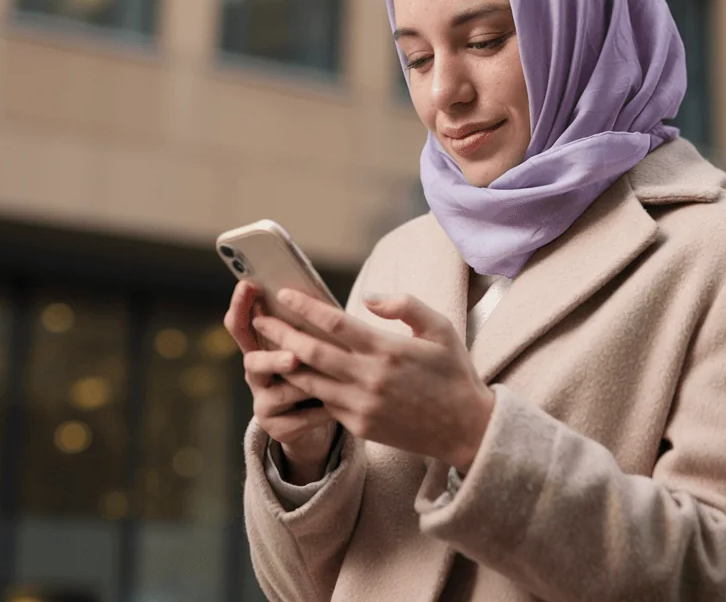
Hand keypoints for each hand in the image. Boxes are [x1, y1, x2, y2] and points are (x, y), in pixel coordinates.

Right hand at [223, 281, 337, 484]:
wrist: (315, 422)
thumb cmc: (317, 371)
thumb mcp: (309, 348)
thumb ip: (306, 327)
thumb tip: (315, 295)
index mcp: (260, 348)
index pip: (241, 324)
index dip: (240, 306)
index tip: (248, 285)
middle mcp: (256, 375)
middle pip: (252, 362)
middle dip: (271, 358)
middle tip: (293, 357)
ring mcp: (264, 403)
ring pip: (278, 393)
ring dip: (301, 387)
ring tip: (323, 384)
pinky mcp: (277, 429)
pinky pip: (297, 420)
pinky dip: (317, 413)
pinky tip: (334, 409)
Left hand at [253, 289, 494, 472]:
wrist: (466, 430)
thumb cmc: (454, 373)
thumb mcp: (441, 329)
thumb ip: (405, 306)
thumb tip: (368, 297)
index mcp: (388, 350)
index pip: (335, 324)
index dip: (306, 307)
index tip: (284, 294)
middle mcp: (369, 379)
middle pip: (312, 352)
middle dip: (281, 334)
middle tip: (259, 319)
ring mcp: (361, 406)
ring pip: (310, 381)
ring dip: (285, 363)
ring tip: (265, 346)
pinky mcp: (360, 426)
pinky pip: (325, 403)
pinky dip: (306, 388)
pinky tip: (291, 375)